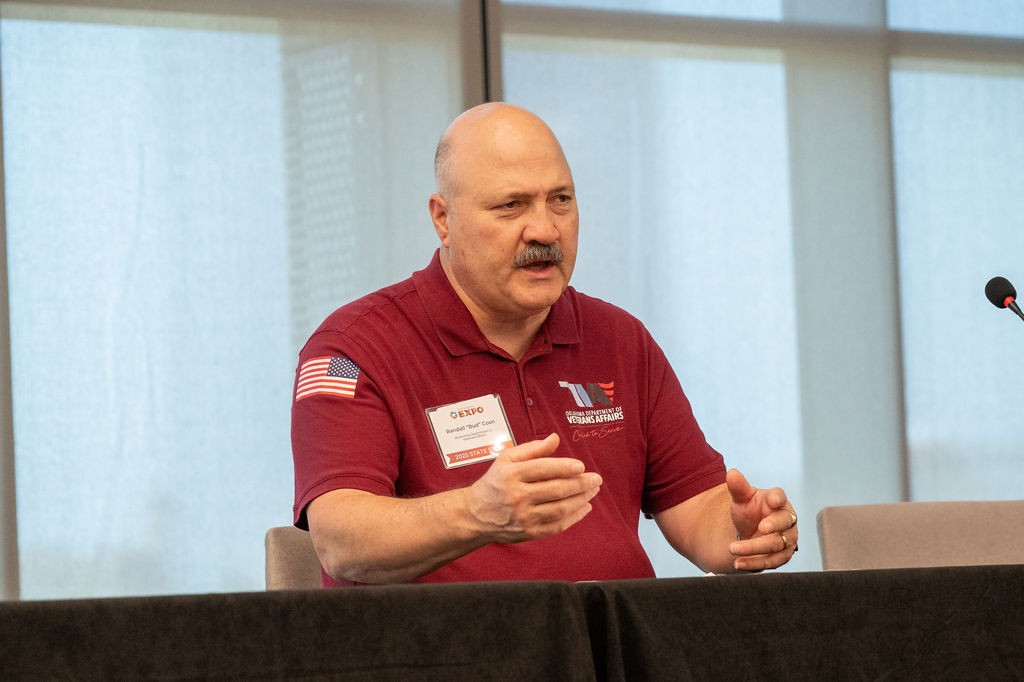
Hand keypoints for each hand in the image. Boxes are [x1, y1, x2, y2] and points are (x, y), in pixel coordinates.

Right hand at [466, 433, 601, 543]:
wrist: (475, 515)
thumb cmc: (495, 482)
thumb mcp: (506, 459)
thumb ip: (532, 449)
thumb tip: (555, 438)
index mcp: (511, 474)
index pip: (542, 469)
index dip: (565, 467)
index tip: (581, 466)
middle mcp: (517, 496)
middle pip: (556, 489)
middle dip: (580, 484)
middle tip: (596, 479)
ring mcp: (524, 517)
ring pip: (560, 508)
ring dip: (581, 499)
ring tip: (593, 490)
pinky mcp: (529, 533)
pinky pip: (557, 526)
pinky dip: (574, 517)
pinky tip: (585, 507)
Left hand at [725, 469, 797, 570]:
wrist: (750, 531)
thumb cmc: (750, 510)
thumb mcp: (742, 499)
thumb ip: (738, 487)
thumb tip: (732, 473)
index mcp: (777, 500)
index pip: (780, 497)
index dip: (777, 498)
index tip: (773, 501)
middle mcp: (787, 519)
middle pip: (782, 523)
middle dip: (772, 526)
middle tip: (758, 528)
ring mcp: (787, 538)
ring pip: (776, 545)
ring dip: (754, 548)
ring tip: (733, 549)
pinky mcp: (782, 555)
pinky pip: (771, 561)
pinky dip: (754, 563)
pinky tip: (738, 563)